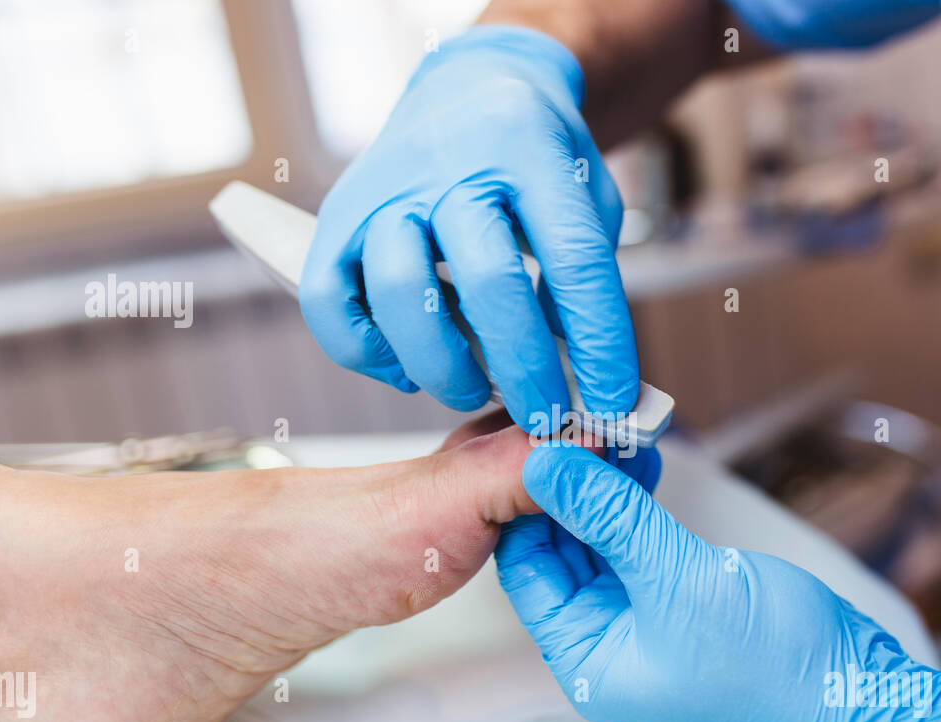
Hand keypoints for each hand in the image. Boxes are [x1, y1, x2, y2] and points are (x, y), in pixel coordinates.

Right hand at [299, 26, 638, 429]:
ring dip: (444, 366)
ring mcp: (385, 191)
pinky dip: (365, 353)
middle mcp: (451, 168)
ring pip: (401, 294)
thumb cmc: (535, 158)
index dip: (599, 342)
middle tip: (545, 418)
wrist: (471, 84)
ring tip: (473, 392)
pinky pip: (329, 302)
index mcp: (529, 152)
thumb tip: (578, 376)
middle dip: (525, 370)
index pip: (573, 259)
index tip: (612, 402)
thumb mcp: (584, 196)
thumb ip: (585, 276)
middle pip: (487, 282)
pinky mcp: (337, 217)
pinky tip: (406, 371)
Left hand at [495, 443, 940, 721]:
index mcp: (583, 657)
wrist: (857, 698)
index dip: (526, 504)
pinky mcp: (679, 600)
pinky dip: (636, 505)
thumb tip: (543, 463)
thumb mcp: (677, 579)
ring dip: (603, 491)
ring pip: (599, 544)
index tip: (540, 440)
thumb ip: (609, 517)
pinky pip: (638, 545)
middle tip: (579, 425)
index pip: (525, 570)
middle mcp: (603, 643)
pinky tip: (641, 463)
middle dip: (567, 490)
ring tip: (614, 435)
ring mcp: (642, 622)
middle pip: (559, 554)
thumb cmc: (768, 663)